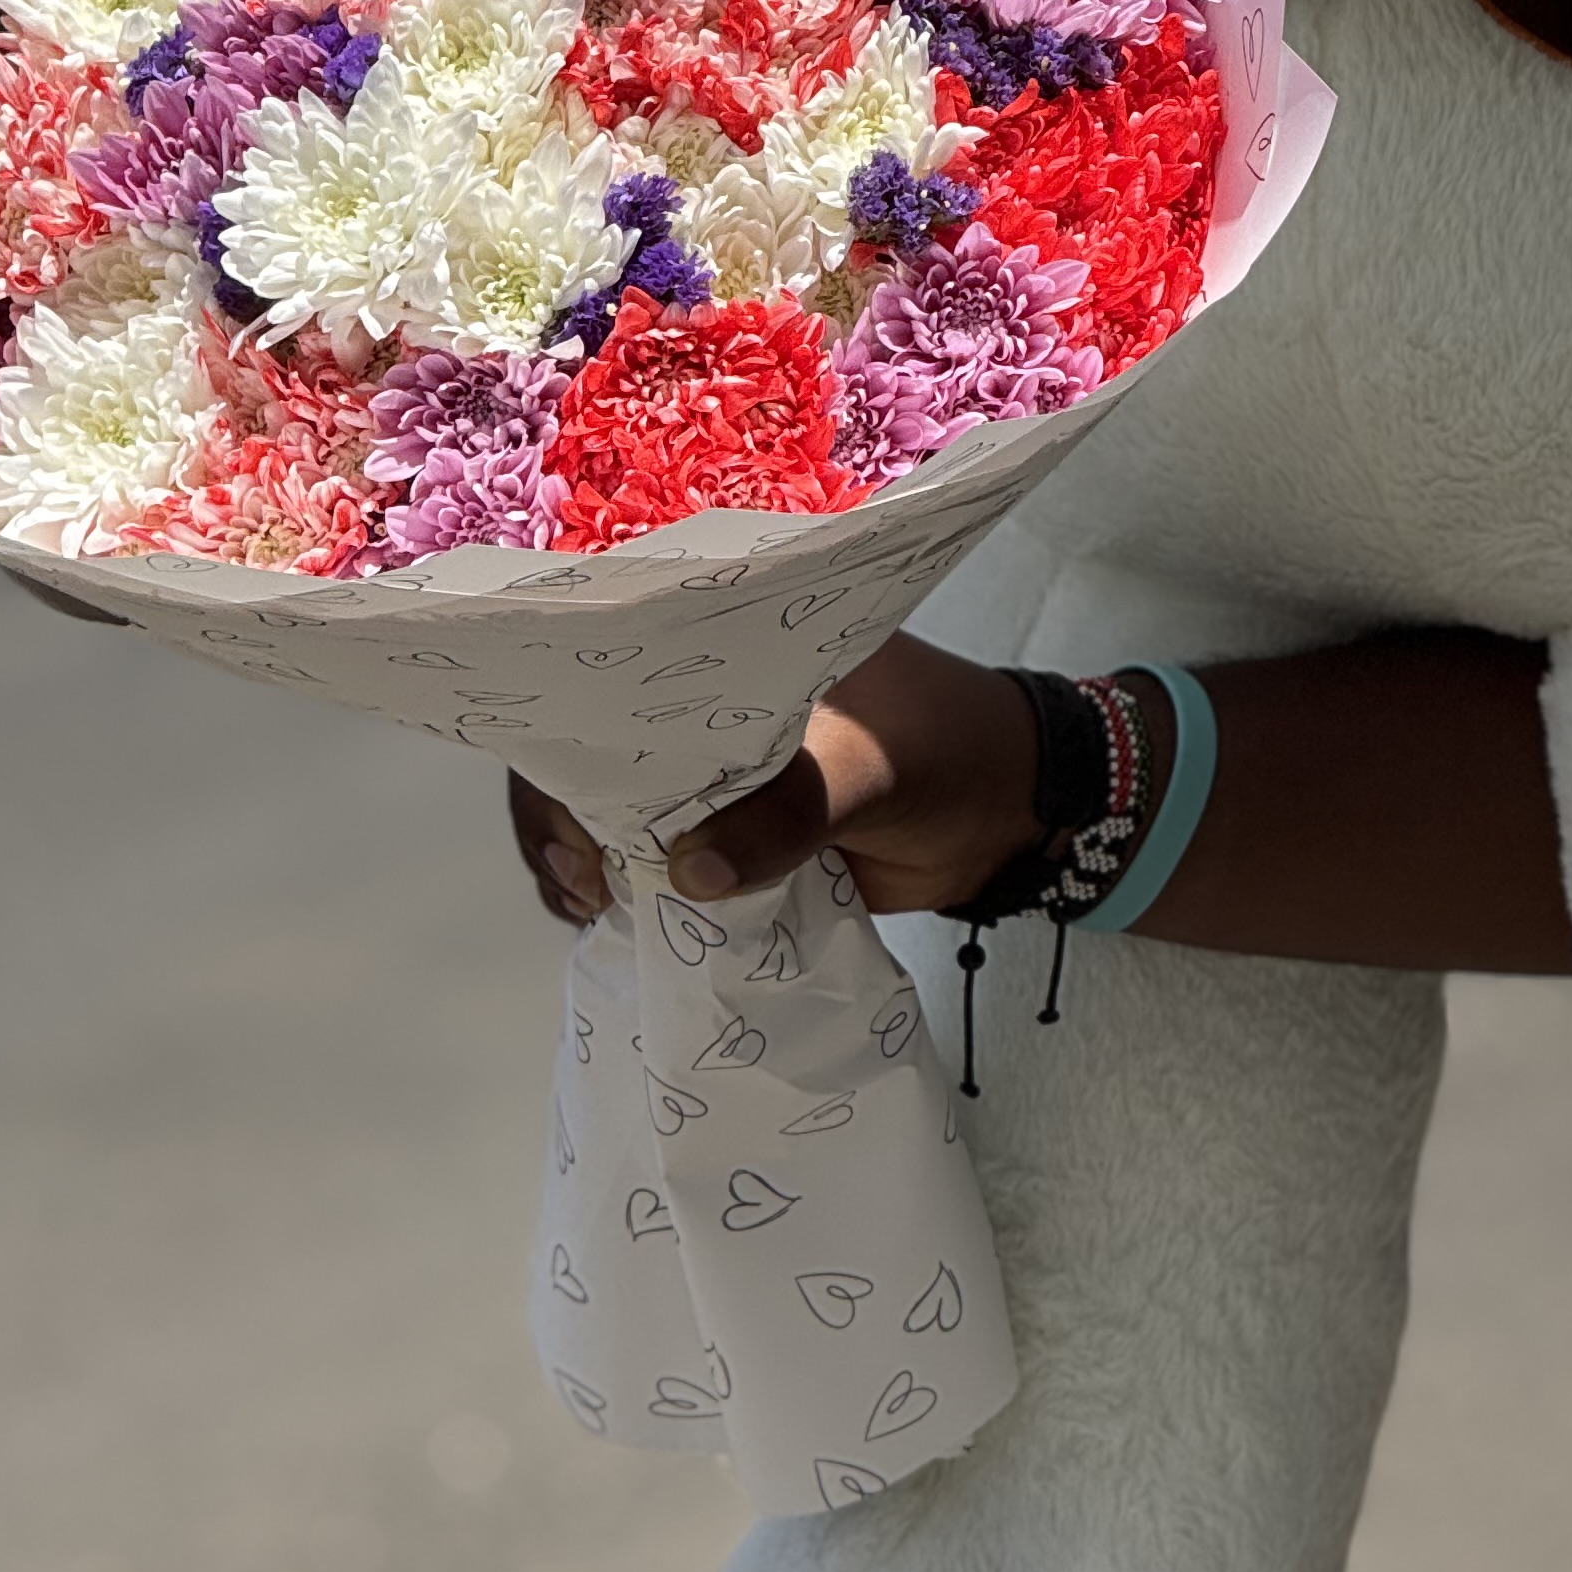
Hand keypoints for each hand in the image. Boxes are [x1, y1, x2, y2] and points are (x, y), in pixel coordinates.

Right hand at [508, 633, 1041, 931]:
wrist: (1005, 815)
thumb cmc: (947, 750)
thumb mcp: (870, 770)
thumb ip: (789, 813)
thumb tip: (691, 869)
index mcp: (730, 651)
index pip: (618, 674)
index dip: (574, 732)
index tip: (572, 804)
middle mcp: (703, 706)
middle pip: (594, 748)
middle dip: (566, 811)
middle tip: (583, 878)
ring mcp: (710, 773)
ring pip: (612, 812)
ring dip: (590, 860)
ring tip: (593, 904)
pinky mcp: (726, 835)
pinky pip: (656, 863)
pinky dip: (631, 894)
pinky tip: (611, 920)